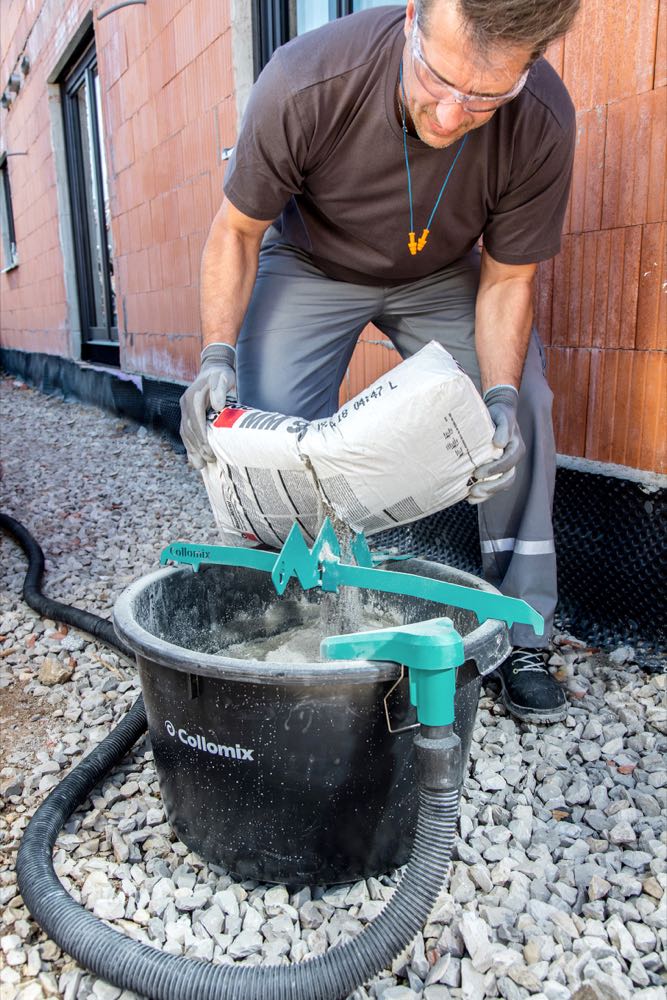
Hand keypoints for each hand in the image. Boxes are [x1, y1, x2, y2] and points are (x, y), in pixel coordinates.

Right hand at [179, 343, 236, 468]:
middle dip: (197, 447)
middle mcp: (185, 404)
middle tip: (208, 460)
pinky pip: (186, 432)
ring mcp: (185, 409)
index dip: (201, 437)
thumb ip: (220, 389)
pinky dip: (190, 446)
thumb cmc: (222, 374)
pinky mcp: (188, 414)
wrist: (214, 368)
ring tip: (199, 465)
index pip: (195, 421)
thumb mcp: (224, 377)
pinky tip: (194, 458)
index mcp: (193, 397)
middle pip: (189, 430)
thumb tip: (217, 405)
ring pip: (185, 433)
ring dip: (191, 450)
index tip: (209, 450)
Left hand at [468, 384, 524, 503]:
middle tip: (473, 491)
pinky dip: (484, 493)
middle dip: (491, 487)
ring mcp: (506, 466)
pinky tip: (470, 499)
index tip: (477, 473)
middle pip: (507, 478)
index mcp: (516, 448)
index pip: (508, 463)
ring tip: (471, 498)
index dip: (494, 470)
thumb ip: (503, 429)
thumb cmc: (499, 415)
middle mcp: (513, 460)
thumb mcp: (502, 417)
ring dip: (487, 494)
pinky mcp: (498, 470)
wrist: (498, 414)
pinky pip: (493, 485)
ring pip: (501, 485)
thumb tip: (499, 443)